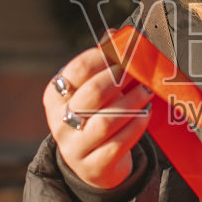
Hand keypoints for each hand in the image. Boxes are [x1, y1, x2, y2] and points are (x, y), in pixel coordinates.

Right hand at [45, 45, 153, 190]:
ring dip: (131, 103)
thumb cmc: (95, 117)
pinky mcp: (92, 167)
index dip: (104, 57)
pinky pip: (116, 145)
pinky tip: (145, 116)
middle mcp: (59, 122)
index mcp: (55, 96)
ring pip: (105, 121)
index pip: (77, 70)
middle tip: (140, 72)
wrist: (92, 164)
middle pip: (91, 95)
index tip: (126, 50)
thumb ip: (102, 64)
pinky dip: (134, 128)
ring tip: (146, 92)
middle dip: (119, 80)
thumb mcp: (92, 92)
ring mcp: (74, 147)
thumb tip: (114, 34)